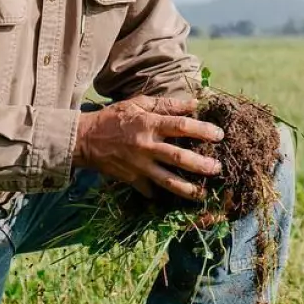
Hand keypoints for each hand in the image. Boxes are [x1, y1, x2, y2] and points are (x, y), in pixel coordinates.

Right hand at [73, 95, 223, 200]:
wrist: (84, 139)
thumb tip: (195, 103)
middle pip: (179, 157)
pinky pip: (150, 190)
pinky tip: (174, 199)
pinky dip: (161, 195)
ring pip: (168, 180)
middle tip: (218, 168)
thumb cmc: (114, 118)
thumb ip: (167, 104)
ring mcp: (139, 165)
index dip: (203, 130)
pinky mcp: (132, 179)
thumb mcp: (138, 104)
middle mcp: (146, 146)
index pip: (182, 126)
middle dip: (202, 164)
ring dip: (188, 188)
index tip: (219, 135)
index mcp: (149, 124)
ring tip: (203, 193)